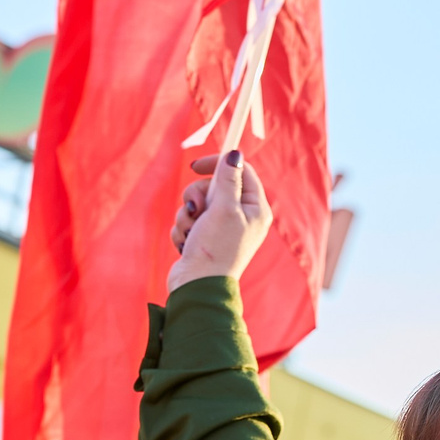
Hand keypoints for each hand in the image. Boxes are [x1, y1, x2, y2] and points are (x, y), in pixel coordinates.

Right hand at [167, 151, 273, 290]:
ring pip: (198, 203)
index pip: (241, 172)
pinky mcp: (204, 238)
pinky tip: (187, 244)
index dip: (219, 164)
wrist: (196, 286)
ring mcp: (221, 229)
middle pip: (215, 186)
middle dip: (198, 196)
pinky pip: (189, 220)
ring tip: (191, 232)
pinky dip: (184, 229)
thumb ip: (227, 178)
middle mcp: (241, 217)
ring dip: (188, 214)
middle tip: (196, 209)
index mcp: (256, 209)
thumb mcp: (224, 208)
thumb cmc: (215, 248)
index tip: (196, 166)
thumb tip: (234, 154)